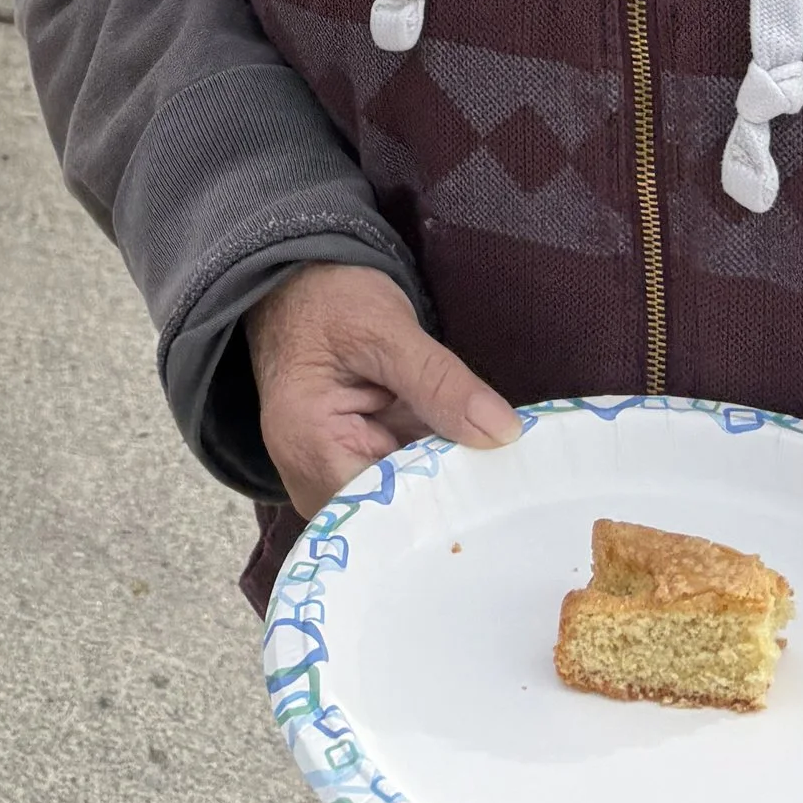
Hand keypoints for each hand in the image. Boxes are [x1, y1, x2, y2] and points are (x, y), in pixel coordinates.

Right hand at [247, 263, 518, 519]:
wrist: (296, 287)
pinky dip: (429, 470)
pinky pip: (395, 486)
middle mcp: (309, 480)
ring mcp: (324, 481)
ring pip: (400, 505)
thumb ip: (440, 382)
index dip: (444, 504)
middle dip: (450, 497)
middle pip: (392, 515)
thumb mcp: (387, 328)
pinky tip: (464, 456)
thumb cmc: (330, 300)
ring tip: (493, 468)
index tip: (500, 489)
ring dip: (444, 484)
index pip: (385, 509)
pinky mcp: (344, 471)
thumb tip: (504, 433)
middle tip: (506, 476)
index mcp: (310, 447)